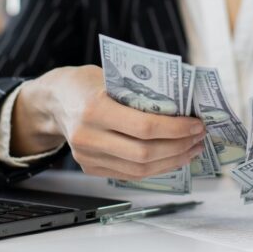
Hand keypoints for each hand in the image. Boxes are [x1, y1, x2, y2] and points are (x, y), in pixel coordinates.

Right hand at [14, 66, 205, 179]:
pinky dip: (155, 168)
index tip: (196, 124)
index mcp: (94, 109)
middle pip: (144, 152)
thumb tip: (183, 104)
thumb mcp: (110, 77)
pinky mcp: (90, 168)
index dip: (175, 129)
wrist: (53, 101)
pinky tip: (172, 157)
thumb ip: (141, 91)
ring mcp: (87, 156)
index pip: (144, 127)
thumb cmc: (85, 83)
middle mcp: (88, 136)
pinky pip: (129, 174)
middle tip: (198, 137)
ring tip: (191, 149)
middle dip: (178, 147)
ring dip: (171, 161)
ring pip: (139, 169)